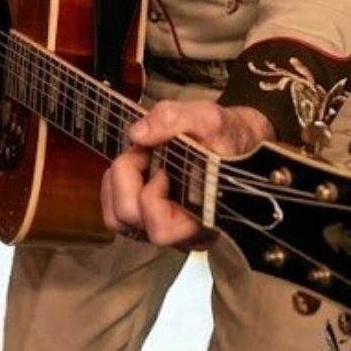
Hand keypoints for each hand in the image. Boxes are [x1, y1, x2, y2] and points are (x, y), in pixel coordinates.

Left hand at [100, 101, 273, 250]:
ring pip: (116, 219)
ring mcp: (163, 227)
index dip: (152, 195)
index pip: (160, 228)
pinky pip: (113, 211)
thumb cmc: (226, 137)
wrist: (237, 143)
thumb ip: (174, 118)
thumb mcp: (207, 117)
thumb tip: (136, 134)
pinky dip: (113, 184)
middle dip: (127, 177)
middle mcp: (180, 233)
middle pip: (128, 219)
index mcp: (200, 219)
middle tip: (145, 152)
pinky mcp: (149, 219)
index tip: (164, 166)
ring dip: (116, 181)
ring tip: (139, 158)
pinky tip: (134, 164)